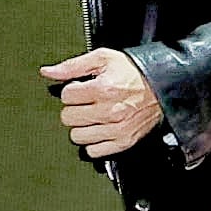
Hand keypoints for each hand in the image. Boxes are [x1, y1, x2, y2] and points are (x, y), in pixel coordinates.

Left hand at [42, 48, 163, 160]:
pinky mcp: (124, 142)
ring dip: (82, 126)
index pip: (66, 96)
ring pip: (77, 136)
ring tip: (93, 116)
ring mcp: (117, 129)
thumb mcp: (103, 59)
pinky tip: (99, 129)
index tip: (82, 89)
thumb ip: (72, 66)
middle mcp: (109, 111)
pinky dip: (93, 142)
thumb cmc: (134, 71)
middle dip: (75, 108)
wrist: (163, 84)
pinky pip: (94, 151)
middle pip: (68, 118)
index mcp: (103, 88)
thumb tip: (48, 72)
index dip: (72, 90)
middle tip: (87, 102)